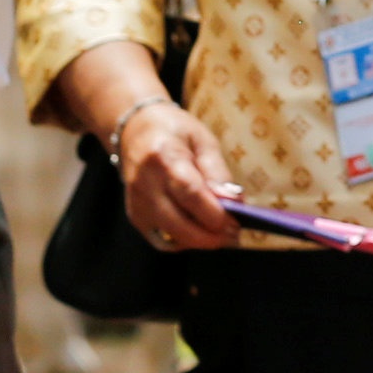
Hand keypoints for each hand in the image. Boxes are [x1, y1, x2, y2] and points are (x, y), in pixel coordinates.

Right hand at [117, 100, 239, 251]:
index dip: (215, 213)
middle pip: (179, 223)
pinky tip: (199, 232)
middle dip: (211, 235)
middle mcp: (144, 184)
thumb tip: (234, 201)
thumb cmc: (175, 132)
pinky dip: (185, 242)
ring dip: (200, 240)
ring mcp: (136, 204)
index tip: (237, 221)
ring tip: (221, 232)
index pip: (190, 193)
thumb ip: (217, 171)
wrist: (136, 131)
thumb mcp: (202, 140)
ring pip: (172, 237)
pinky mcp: (135, 217)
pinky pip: (163, 241)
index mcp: (163, 157)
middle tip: (234, 233)